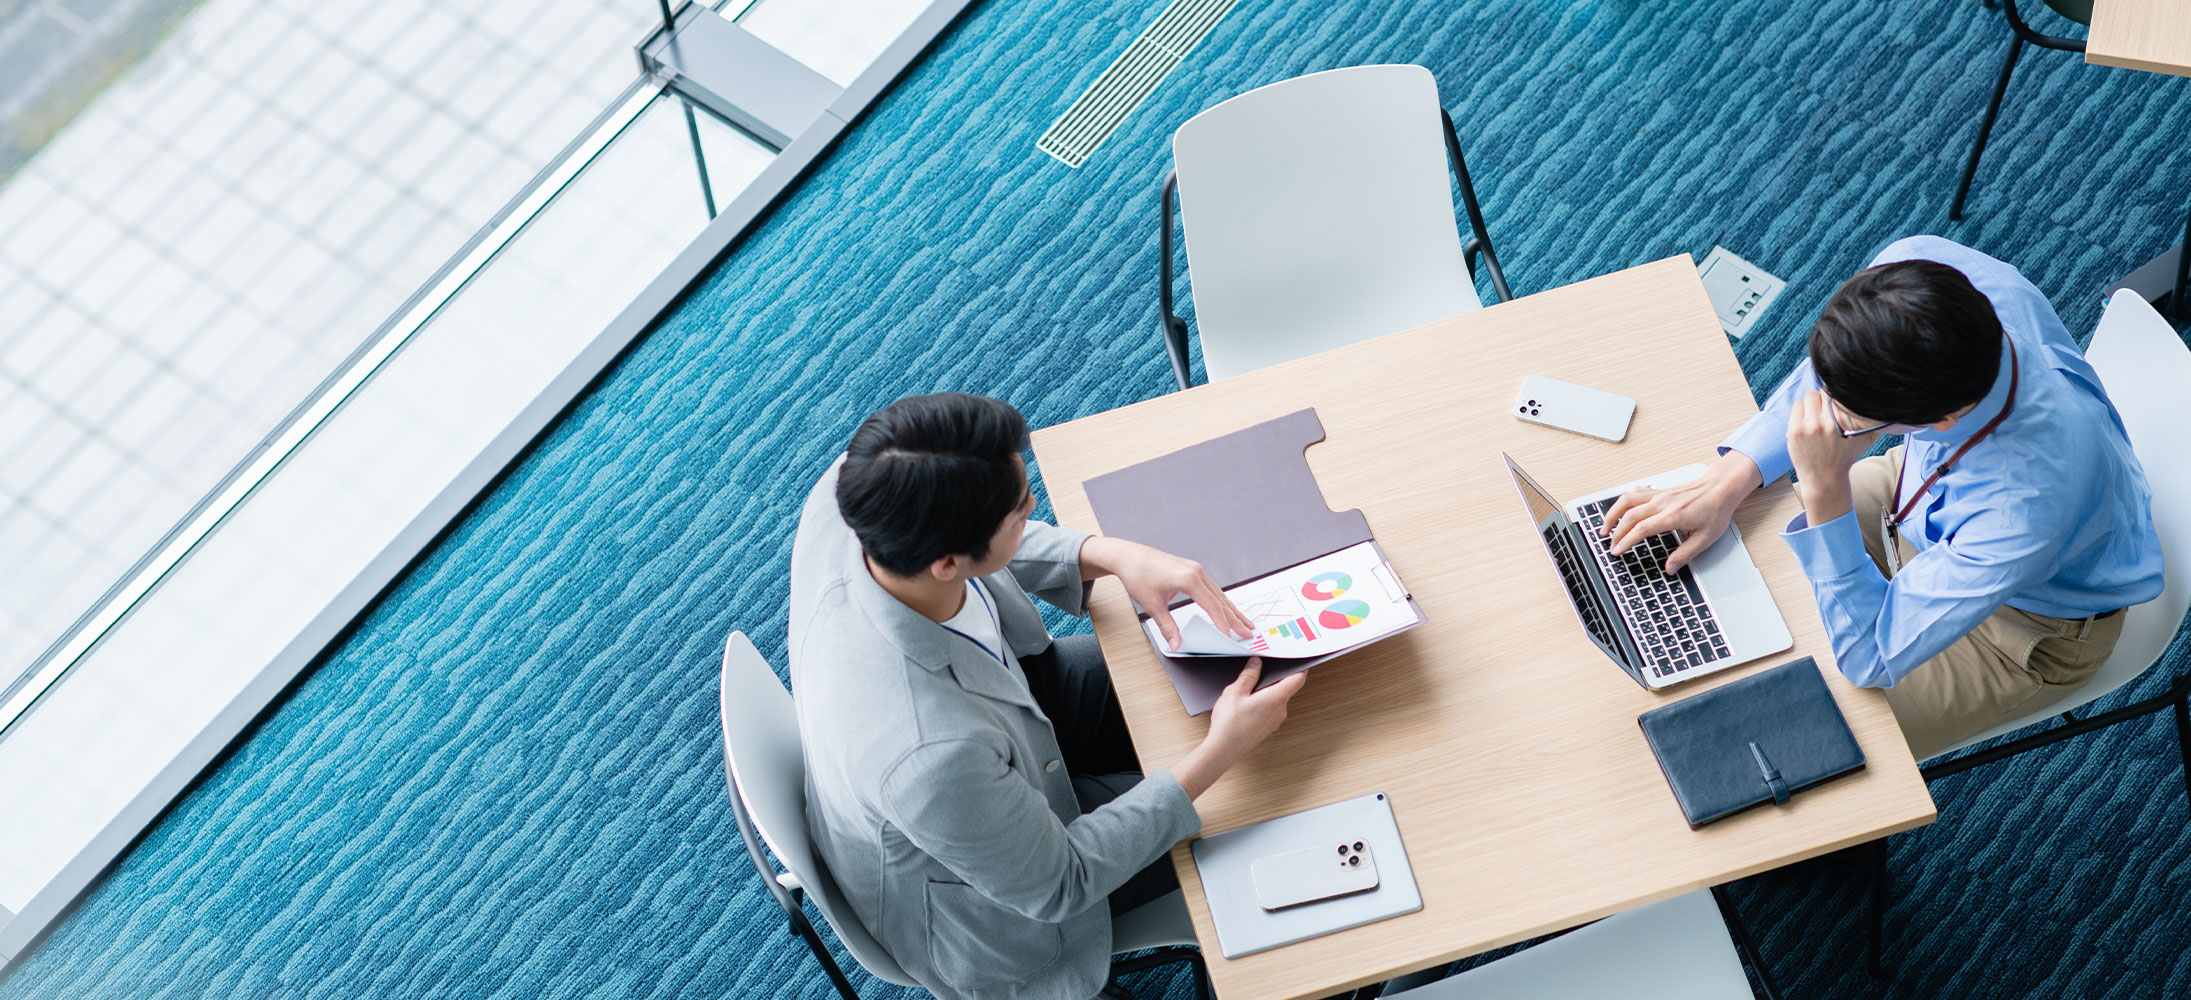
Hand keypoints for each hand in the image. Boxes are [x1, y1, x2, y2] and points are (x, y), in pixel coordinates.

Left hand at [1081, 536, 1251, 648]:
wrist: (1128, 556)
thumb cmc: (1138, 575)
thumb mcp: (1152, 605)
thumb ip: (1167, 627)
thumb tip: (1177, 643)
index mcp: (1189, 579)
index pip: (1212, 605)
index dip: (1222, 623)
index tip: (1231, 636)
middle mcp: (1196, 572)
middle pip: (1221, 599)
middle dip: (1235, 618)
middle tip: (1248, 632)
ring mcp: (1196, 569)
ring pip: (1219, 593)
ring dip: (1231, 609)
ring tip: (1244, 622)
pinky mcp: (1192, 570)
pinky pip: (1211, 588)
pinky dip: (1220, 601)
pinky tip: (1226, 609)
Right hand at [1174, 658, 1305, 797]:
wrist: (1223, 750)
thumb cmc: (1230, 723)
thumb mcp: (1236, 692)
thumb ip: (1249, 675)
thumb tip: (1256, 662)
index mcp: (1276, 698)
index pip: (1298, 679)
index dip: (1300, 666)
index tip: (1298, 658)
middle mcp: (1280, 710)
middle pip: (1287, 688)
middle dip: (1277, 677)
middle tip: (1265, 667)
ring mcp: (1275, 721)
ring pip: (1278, 700)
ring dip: (1268, 691)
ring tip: (1251, 686)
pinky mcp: (1268, 728)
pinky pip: (1271, 710)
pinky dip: (1264, 702)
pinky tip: (1248, 702)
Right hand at [1602, 451, 1761, 572]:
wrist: (1721, 487)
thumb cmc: (1716, 510)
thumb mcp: (1706, 538)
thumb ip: (1685, 555)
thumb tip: (1670, 568)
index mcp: (1673, 516)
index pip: (1641, 529)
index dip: (1626, 541)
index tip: (1617, 551)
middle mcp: (1662, 503)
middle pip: (1629, 516)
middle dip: (1616, 533)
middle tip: (1611, 546)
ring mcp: (1659, 495)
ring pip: (1627, 501)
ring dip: (1613, 514)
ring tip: (1605, 527)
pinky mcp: (1658, 491)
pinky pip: (1634, 493)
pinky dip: (1622, 502)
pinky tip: (1619, 510)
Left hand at [1787, 390, 1873, 524]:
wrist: (1824, 479)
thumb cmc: (1846, 456)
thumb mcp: (1866, 439)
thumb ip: (1875, 421)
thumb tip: (1884, 404)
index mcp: (1845, 422)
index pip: (1838, 393)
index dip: (1838, 395)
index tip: (1838, 402)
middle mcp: (1827, 423)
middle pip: (1823, 391)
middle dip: (1825, 398)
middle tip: (1827, 410)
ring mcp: (1808, 427)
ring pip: (1809, 396)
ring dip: (1812, 403)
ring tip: (1817, 415)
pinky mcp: (1794, 430)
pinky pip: (1797, 406)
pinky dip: (1802, 410)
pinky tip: (1807, 421)